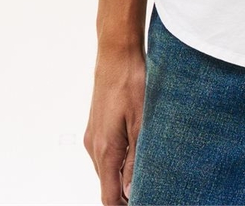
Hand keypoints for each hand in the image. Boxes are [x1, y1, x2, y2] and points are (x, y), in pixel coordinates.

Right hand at [84, 44, 145, 204]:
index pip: (109, 196)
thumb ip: (135, 159)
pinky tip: (137, 150)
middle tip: (151, 188)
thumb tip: (131, 189)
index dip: (124, 205)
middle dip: (125, 192)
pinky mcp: (96, 125)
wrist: (116, 53)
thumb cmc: (131, 82)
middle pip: (107, 185)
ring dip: (122, 175)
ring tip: (147, 171)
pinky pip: (106, 152)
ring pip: (107, 169)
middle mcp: (94, 146)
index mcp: (105, 150)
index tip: (143, 200)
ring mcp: (93, 135)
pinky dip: (119, 159)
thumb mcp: (141, 122)